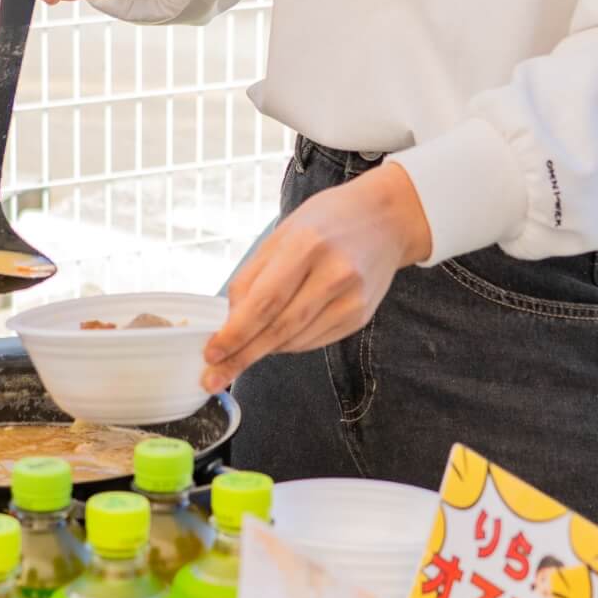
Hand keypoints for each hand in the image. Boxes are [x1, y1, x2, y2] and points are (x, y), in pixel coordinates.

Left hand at [202, 163, 431, 391]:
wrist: (386, 219)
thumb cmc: (326, 222)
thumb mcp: (281, 235)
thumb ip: (252, 279)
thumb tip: (228, 324)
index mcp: (306, 246)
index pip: (264, 303)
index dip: (235, 334)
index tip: (211, 354)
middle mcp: (334, 274)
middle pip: (279, 329)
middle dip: (242, 357)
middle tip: (213, 379)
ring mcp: (351, 299)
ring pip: (294, 341)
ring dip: (265, 348)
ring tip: (246, 347)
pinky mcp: (360, 316)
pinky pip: (313, 341)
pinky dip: (289, 344)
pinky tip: (281, 333)